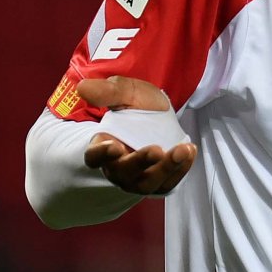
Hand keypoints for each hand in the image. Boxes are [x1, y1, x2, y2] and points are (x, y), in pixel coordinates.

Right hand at [78, 75, 196, 195]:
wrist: (160, 114)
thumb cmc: (136, 105)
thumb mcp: (125, 92)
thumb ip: (107, 91)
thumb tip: (82, 88)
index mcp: (102, 146)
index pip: (93, 157)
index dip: (101, 154)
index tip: (114, 146)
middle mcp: (118, 167)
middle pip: (124, 174)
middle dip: (140, 162)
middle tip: (155, 150)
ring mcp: (139, 178)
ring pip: (148, 183)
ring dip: (166, 168)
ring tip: (181, 150)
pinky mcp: (160, 182)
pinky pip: (169, 182)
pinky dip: (181, 169)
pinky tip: (189, 152)